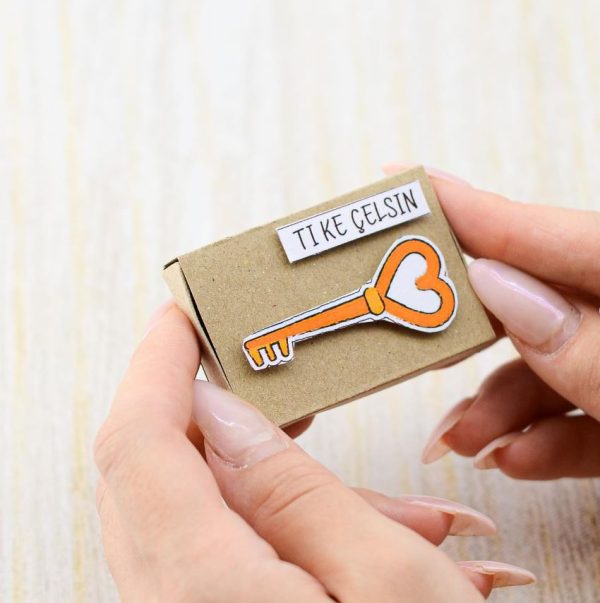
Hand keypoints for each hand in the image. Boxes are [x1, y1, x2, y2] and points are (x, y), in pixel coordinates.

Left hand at [94, 304, 532, 601]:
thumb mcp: (389, 587)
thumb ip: (295, 492)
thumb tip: (227, 412)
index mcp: (203, 591)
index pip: (138, 441)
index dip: (155, 363)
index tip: (181, 312)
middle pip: (151, 468)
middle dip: (206, 404)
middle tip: (262, 366)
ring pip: (194, 507)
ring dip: (268, 474)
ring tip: (358, 475)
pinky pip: (222, 547)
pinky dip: (280, 518)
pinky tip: (365, 528)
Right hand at [386, 164, 599, 478]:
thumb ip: (585, 350)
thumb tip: (497, 286)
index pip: (549, 234)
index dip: (471, 208)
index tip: (402, 181)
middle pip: (534, 297)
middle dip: (467, 328)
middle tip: (410, 333)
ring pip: (550, 364)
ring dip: (497, 405)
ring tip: (464, 440)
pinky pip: (580, 414)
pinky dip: (541, 438)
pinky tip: (514, 458)